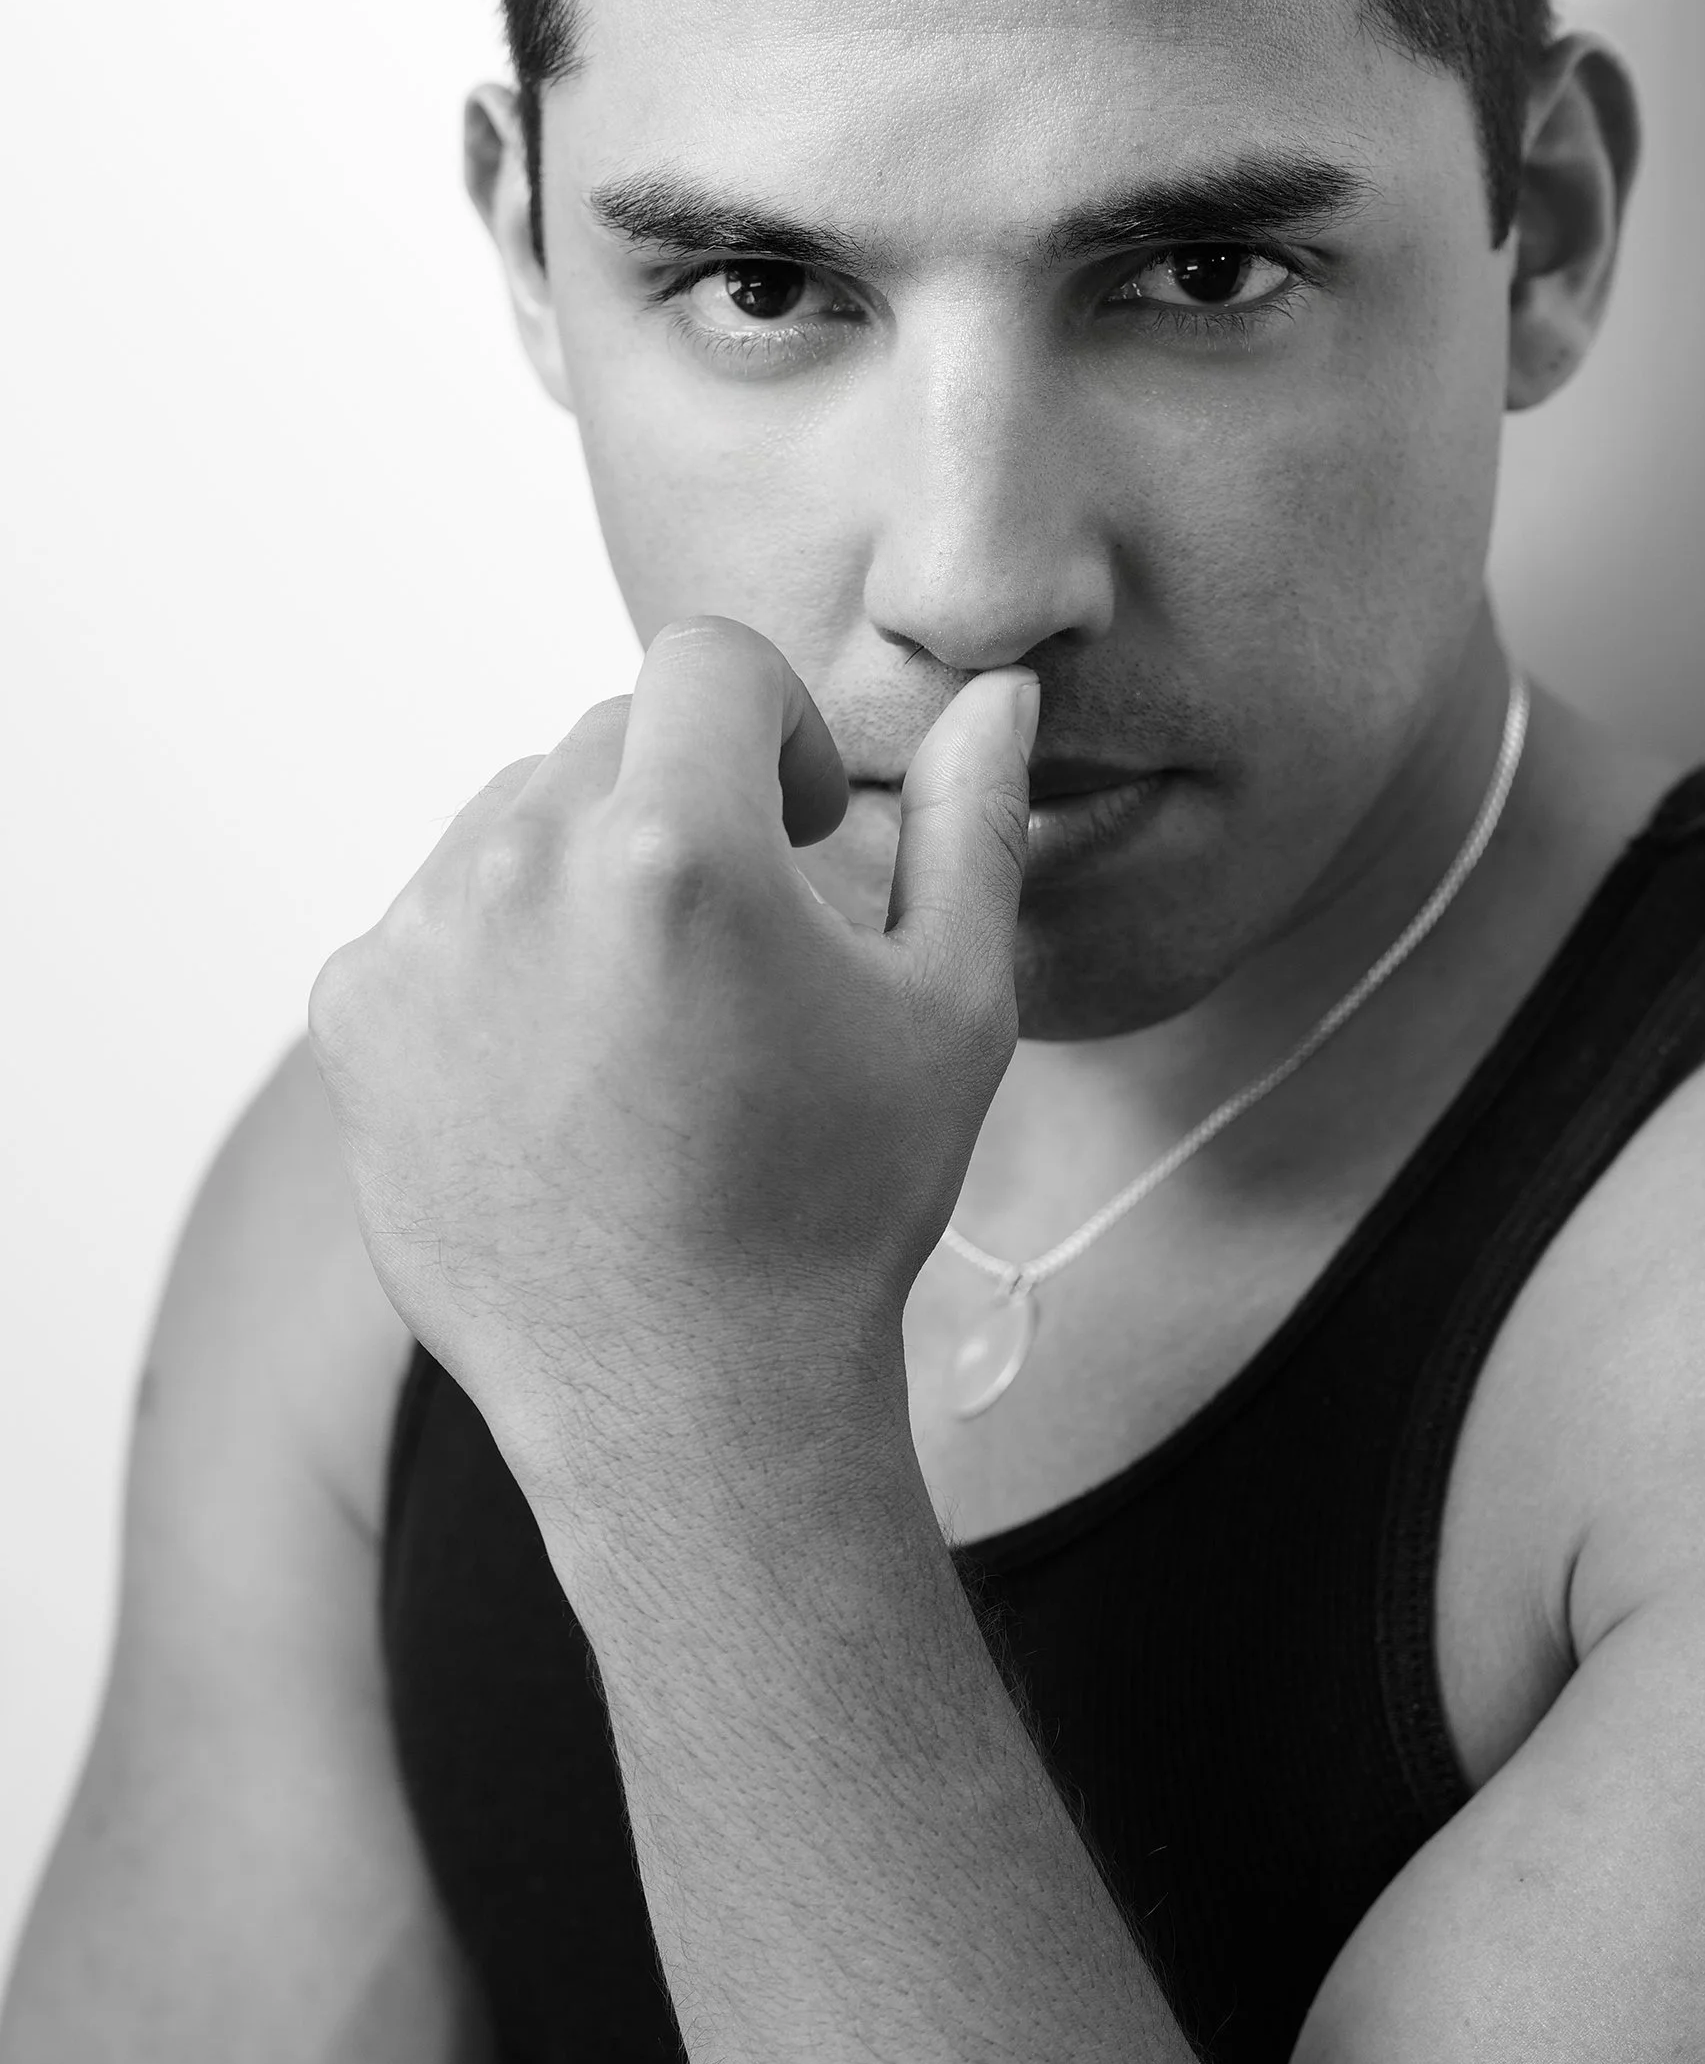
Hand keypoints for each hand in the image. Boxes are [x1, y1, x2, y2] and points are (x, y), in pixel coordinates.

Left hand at [308, 620, 1034, 1508]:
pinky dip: (502, 963)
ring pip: (514, 824)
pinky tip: (570, 1080)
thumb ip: (970, 824)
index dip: (779, 726)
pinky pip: (437, 921)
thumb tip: (990, 695)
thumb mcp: (952, 1009)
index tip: (805, 825)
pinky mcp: (356, 1018)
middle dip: (687, 805)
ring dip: (589, 878)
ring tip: (652, 1027)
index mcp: (677, 848)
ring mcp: (420, 944)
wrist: (688, 1402)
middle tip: (740, 950)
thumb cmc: (837, 1210)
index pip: (708, 661)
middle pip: (609, 740)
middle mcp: (521, 869)